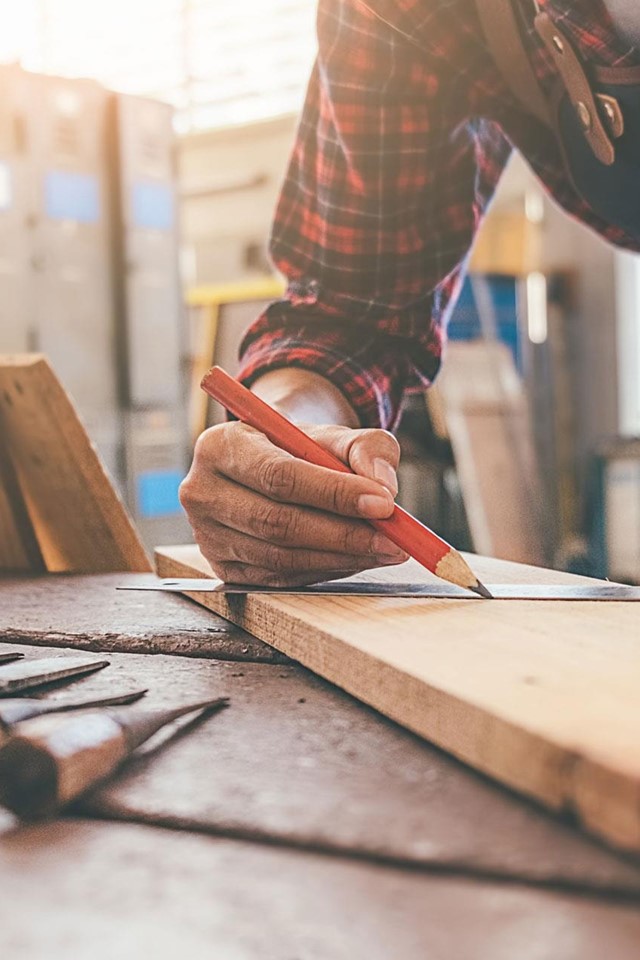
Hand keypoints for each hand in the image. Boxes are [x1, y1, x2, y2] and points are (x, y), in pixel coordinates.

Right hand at [179, 422, 407, 585]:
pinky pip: (279, 578)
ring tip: (383, 550)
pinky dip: (323, 571)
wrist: (268, 462)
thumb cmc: (300, 446)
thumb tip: (384, 487)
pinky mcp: (222, 568)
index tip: (383, 504)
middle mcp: (202, 491)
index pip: (279, 476)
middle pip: (276, 523)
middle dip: (343, 535)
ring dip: (340, 558)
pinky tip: (353, 559)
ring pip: (280, 557)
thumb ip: (367, 449)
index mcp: (221, 445)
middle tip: (393, 540)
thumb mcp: (336, 433)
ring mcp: (206, 536)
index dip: (333, 494)